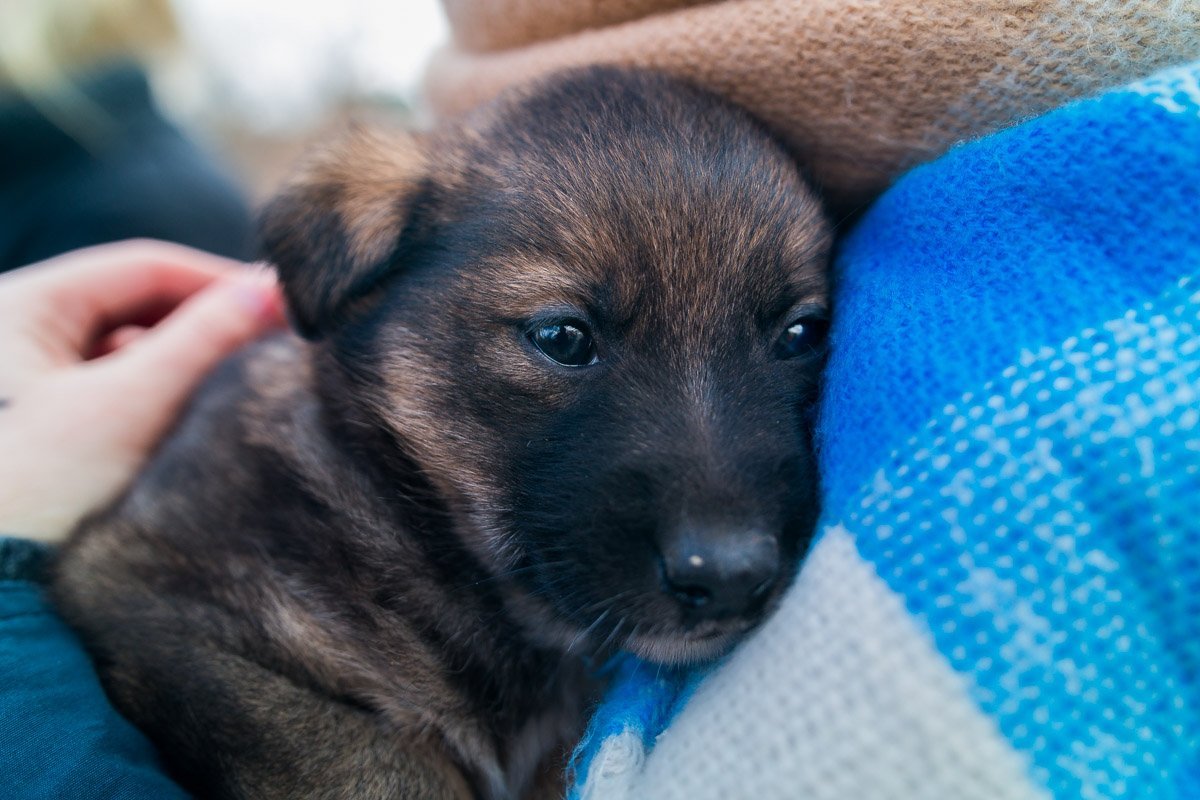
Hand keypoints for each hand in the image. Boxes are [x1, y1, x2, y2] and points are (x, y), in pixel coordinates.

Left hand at [0, 240, 285, 541]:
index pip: (143, 265)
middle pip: (134, 306)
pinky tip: (183, 425)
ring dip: (180, 365)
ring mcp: (18, 380)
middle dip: (203, 327)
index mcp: (16, 305)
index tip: (282, 307)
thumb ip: (204, 341)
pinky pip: (107, 388)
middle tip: (266, 350)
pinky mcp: (32, 423)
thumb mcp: (128, 409)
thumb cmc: (35, 496)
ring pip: (124, 349)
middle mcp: (9, 331)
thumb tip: (273, 289)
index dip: (220, 281)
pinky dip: (151, 397)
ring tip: (228, 393)